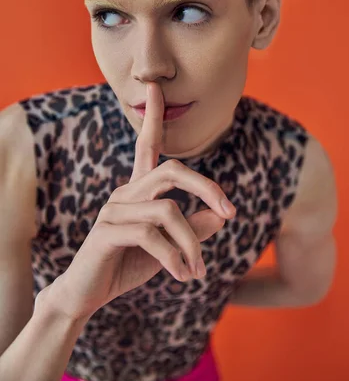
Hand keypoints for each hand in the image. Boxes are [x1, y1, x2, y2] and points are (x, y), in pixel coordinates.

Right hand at [49, 82, 235, 320]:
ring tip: (199, 271)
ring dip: (192, 243)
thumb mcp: (168, 248)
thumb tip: (222, 216)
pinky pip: (152, 235)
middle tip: (231, 214)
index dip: (152, 115)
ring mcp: (113, 209)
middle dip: (206, 188)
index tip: (155, 86)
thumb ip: (194, 230)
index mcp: (138, 190)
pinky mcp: (107, 231)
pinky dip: (174, 257)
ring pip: (169, 211)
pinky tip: (183, 277)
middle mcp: (125, 192)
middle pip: (171, 170)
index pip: (147, 145)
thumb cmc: (127, 265)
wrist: (85, 294)